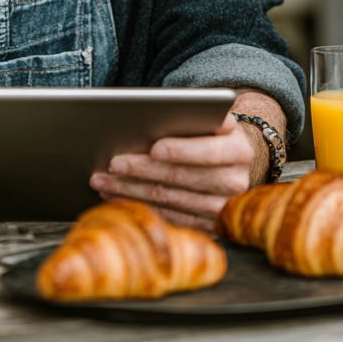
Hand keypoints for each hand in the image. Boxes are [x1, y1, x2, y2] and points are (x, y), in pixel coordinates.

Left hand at [89, 114, 253, 230]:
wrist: (232, 160)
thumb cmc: (211, 132)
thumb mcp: (210, 118)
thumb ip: (193, 116)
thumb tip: (156, 116)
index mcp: (239, 150)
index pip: (209, 152)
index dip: (181, 151)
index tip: (155, 148)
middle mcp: (235, 182)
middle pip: (181, 178)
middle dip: (143, 170)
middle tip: (113, 163)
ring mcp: (221, 208)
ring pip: (168, 199)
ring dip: (131, 189)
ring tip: (103, 179)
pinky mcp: (206, 225)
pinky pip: (166, 216)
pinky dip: (138, 204)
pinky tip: (117, 195)